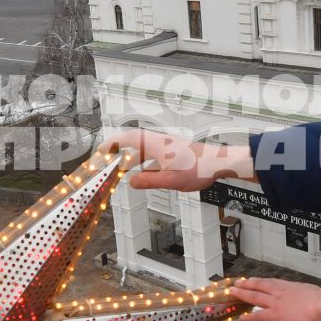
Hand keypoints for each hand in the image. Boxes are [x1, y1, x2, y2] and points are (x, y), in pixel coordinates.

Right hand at [100, 129, 254, 191]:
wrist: (219, 163)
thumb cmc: (198, 169)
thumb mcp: (170, 180)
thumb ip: (148, 181)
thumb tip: (131, 181)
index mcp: (155, 145)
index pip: (127, 139)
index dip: (112, 144)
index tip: (100, 150)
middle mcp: (159, 142)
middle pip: (133, 143)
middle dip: (118, 151)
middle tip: (106, 160)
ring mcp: (167, 146)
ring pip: (143, 149)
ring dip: (131, 157)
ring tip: (121, 169)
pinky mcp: (174, 152)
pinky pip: (152, 155)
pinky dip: (143, 162)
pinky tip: (143, 174)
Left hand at [230, 278, 320, 320]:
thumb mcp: (314, 293)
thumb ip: (308, 295)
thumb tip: (312, 298)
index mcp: (290, 286)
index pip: (271, 282)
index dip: (260, 281)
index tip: (253, 280)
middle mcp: (280, 292)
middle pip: (259, 286)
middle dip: (246, 284)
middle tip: (236, 283)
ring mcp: (276, 303)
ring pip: (254, 297)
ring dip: (242, 295)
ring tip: (232, 293)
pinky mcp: (275, 315)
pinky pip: (258, 316)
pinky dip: (249, 317)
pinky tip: (242, 319)